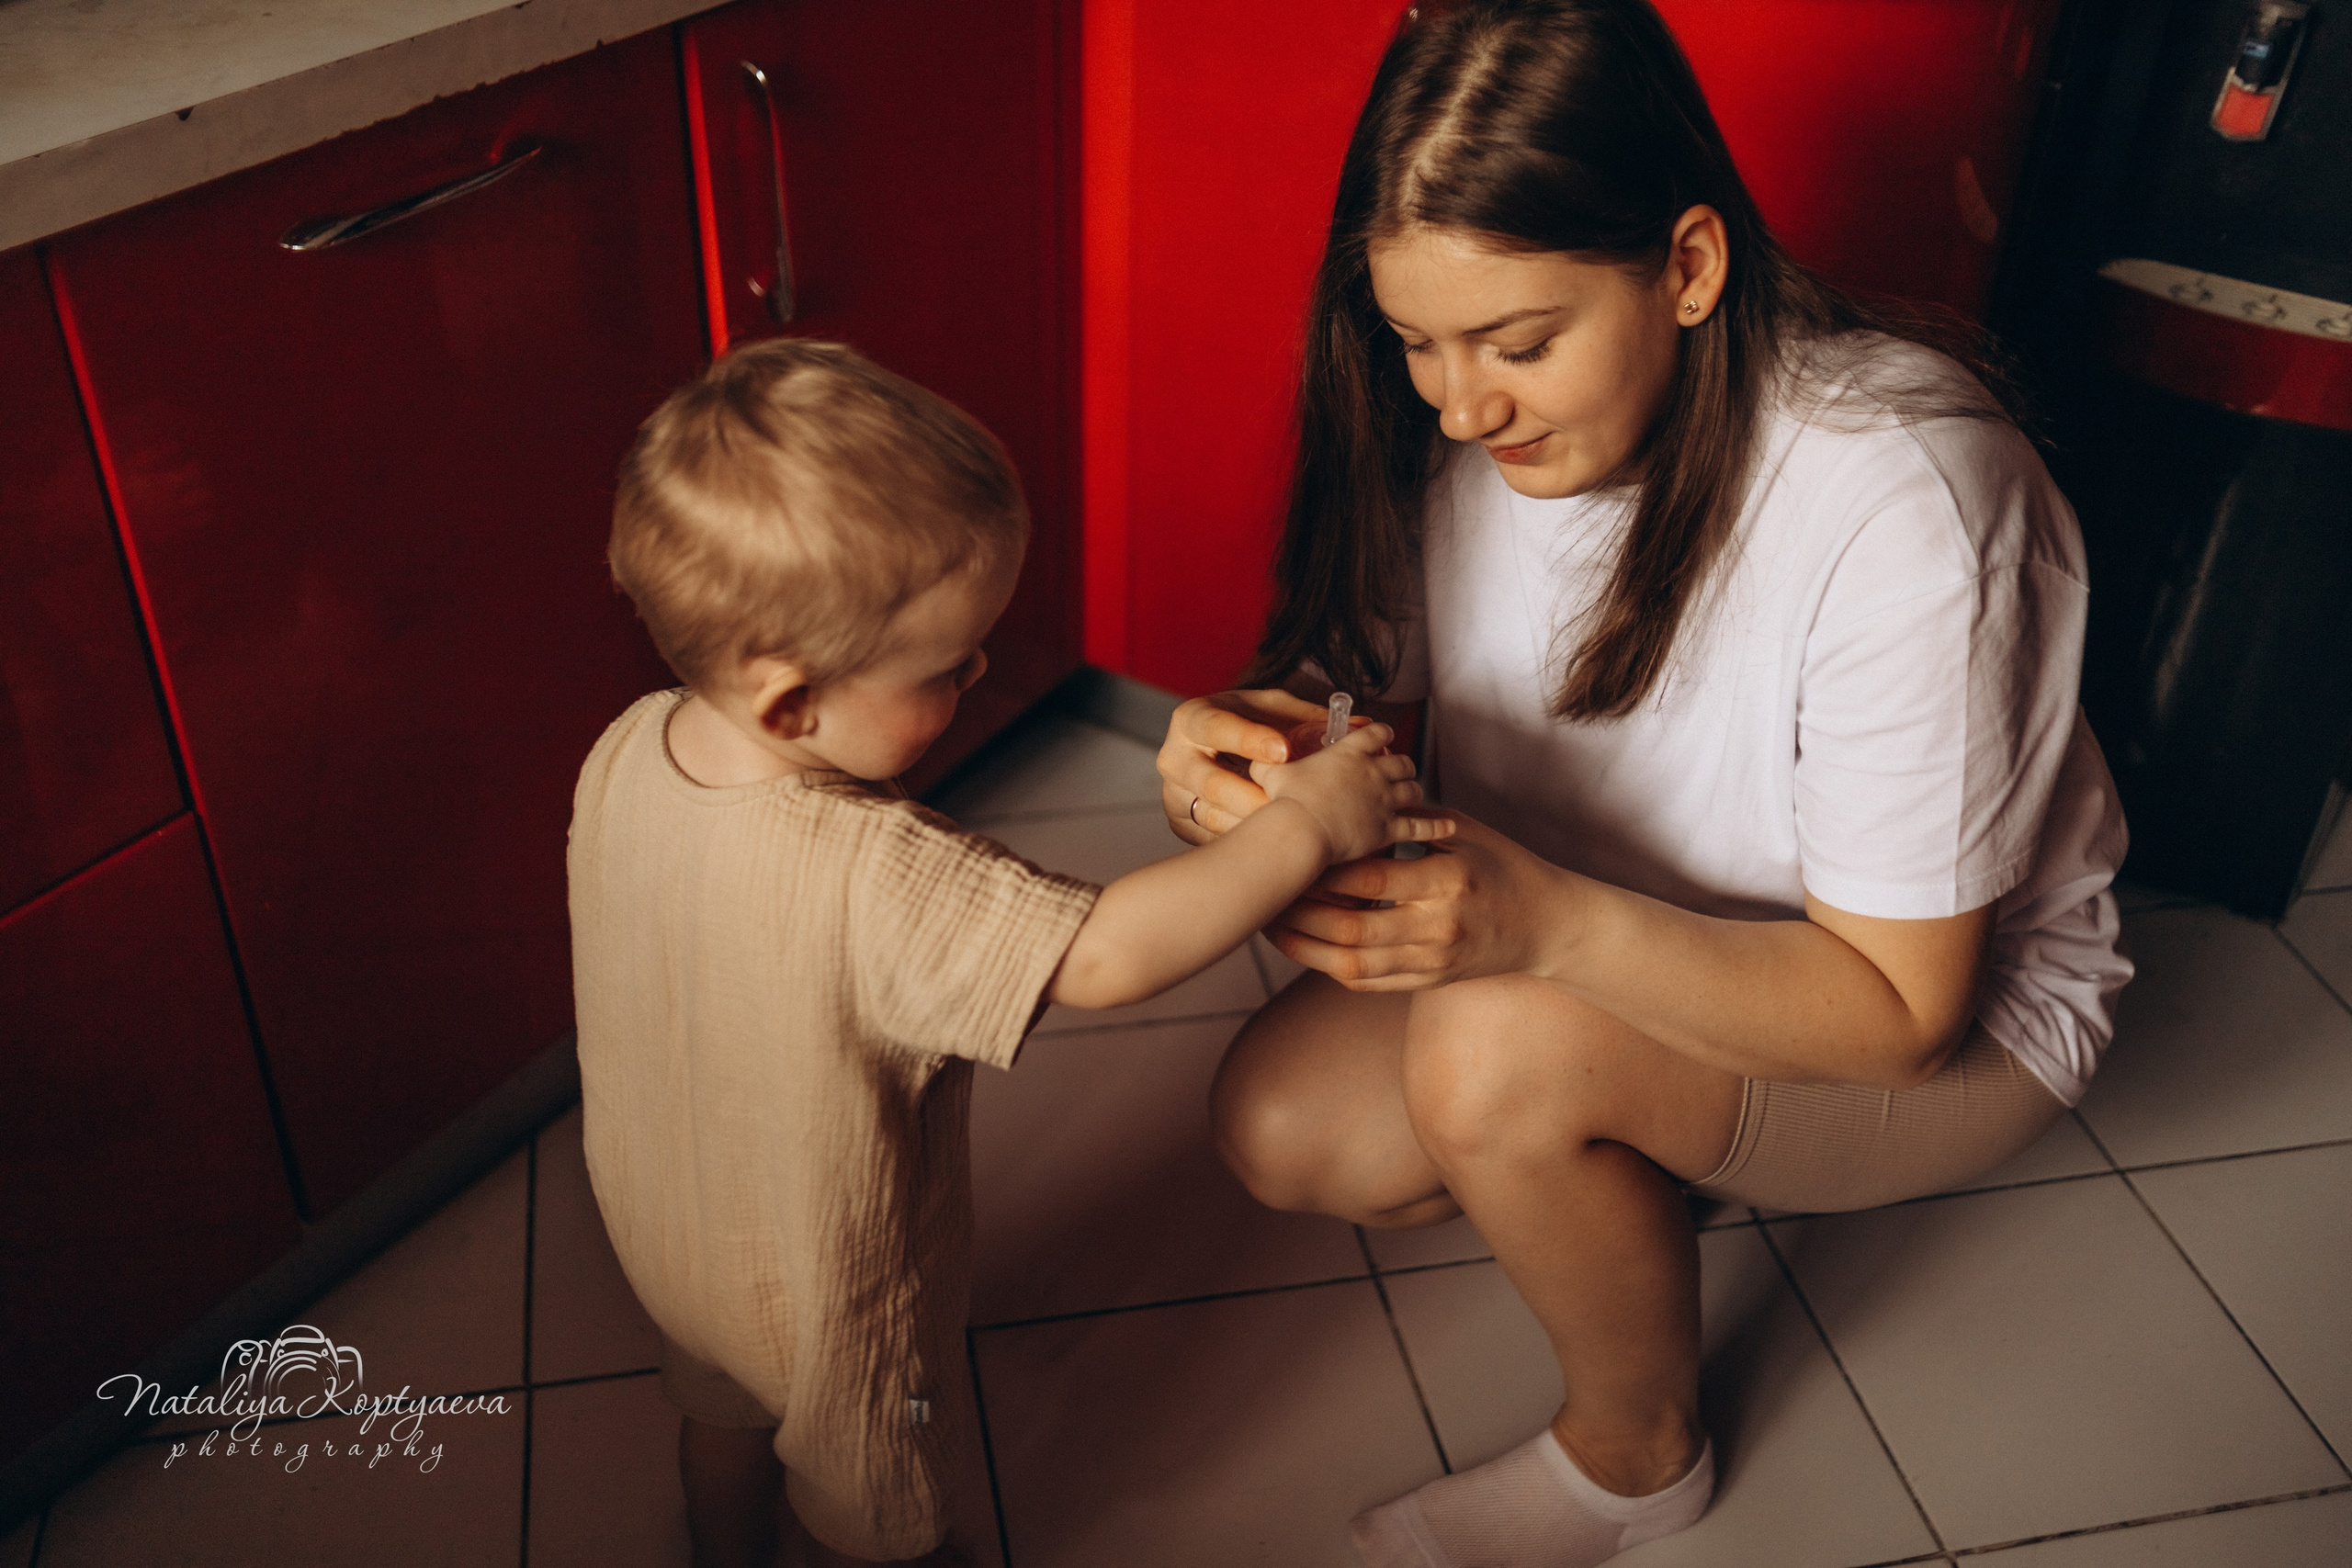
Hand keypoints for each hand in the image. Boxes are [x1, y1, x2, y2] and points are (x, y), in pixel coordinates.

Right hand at [1157, 688, 1329, 843]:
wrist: (1207, 752)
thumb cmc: (1245, 725)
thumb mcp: (1269, 712)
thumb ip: (1308, 718)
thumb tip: (1364, 727)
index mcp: (1193, 719)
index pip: (1217, 728)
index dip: (1251, 740)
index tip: (1285, 752)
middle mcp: (1174, 756)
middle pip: (1211, 784)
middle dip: (1255, 798)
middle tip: (1294, 805)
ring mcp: (1173, 794)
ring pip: (1212, 818)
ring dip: (1253, 828)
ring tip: (1294, 832)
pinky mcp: (1180, 824)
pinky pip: (1211, 840)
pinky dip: (1245, 846)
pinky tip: (1276, 848)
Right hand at [1256, 722, 1454, 864]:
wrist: (1300, 831)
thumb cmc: (1283, 802)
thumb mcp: (1270, 771)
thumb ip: (1268, 759)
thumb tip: (1255, 756)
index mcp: (1349, 752)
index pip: (1376, 733)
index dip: (1382, 733)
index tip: (1383, 735)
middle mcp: (1373, 771)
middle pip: (1400, 762)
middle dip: (1401, 765)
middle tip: (1398, 771)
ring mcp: (1384, 800)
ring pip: (1412, 790)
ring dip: (1413, 791)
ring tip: (1412, 795)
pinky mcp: (1389, 829)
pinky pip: (1421, 826)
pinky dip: (1436, 825)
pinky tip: (1448, 825)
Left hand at [1266, 810, 1570, 989]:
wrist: (1550, 927)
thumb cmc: (1506, 868)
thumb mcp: (1468, 831)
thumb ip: (1413, 819)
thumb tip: (1357, 794)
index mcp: (1448, 880)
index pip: (1371, 877)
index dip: (1323, 870)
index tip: (1288, 854)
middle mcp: (1439, 925)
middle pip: (1352, 926)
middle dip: (1301, 913)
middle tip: (1265, 895)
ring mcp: (1435, 960)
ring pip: (1354, 963)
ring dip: (1306, 946)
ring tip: (1270, 925)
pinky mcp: (1431, 981)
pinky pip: (1371, 983)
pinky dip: (1331, 967)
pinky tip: (1304, 948)